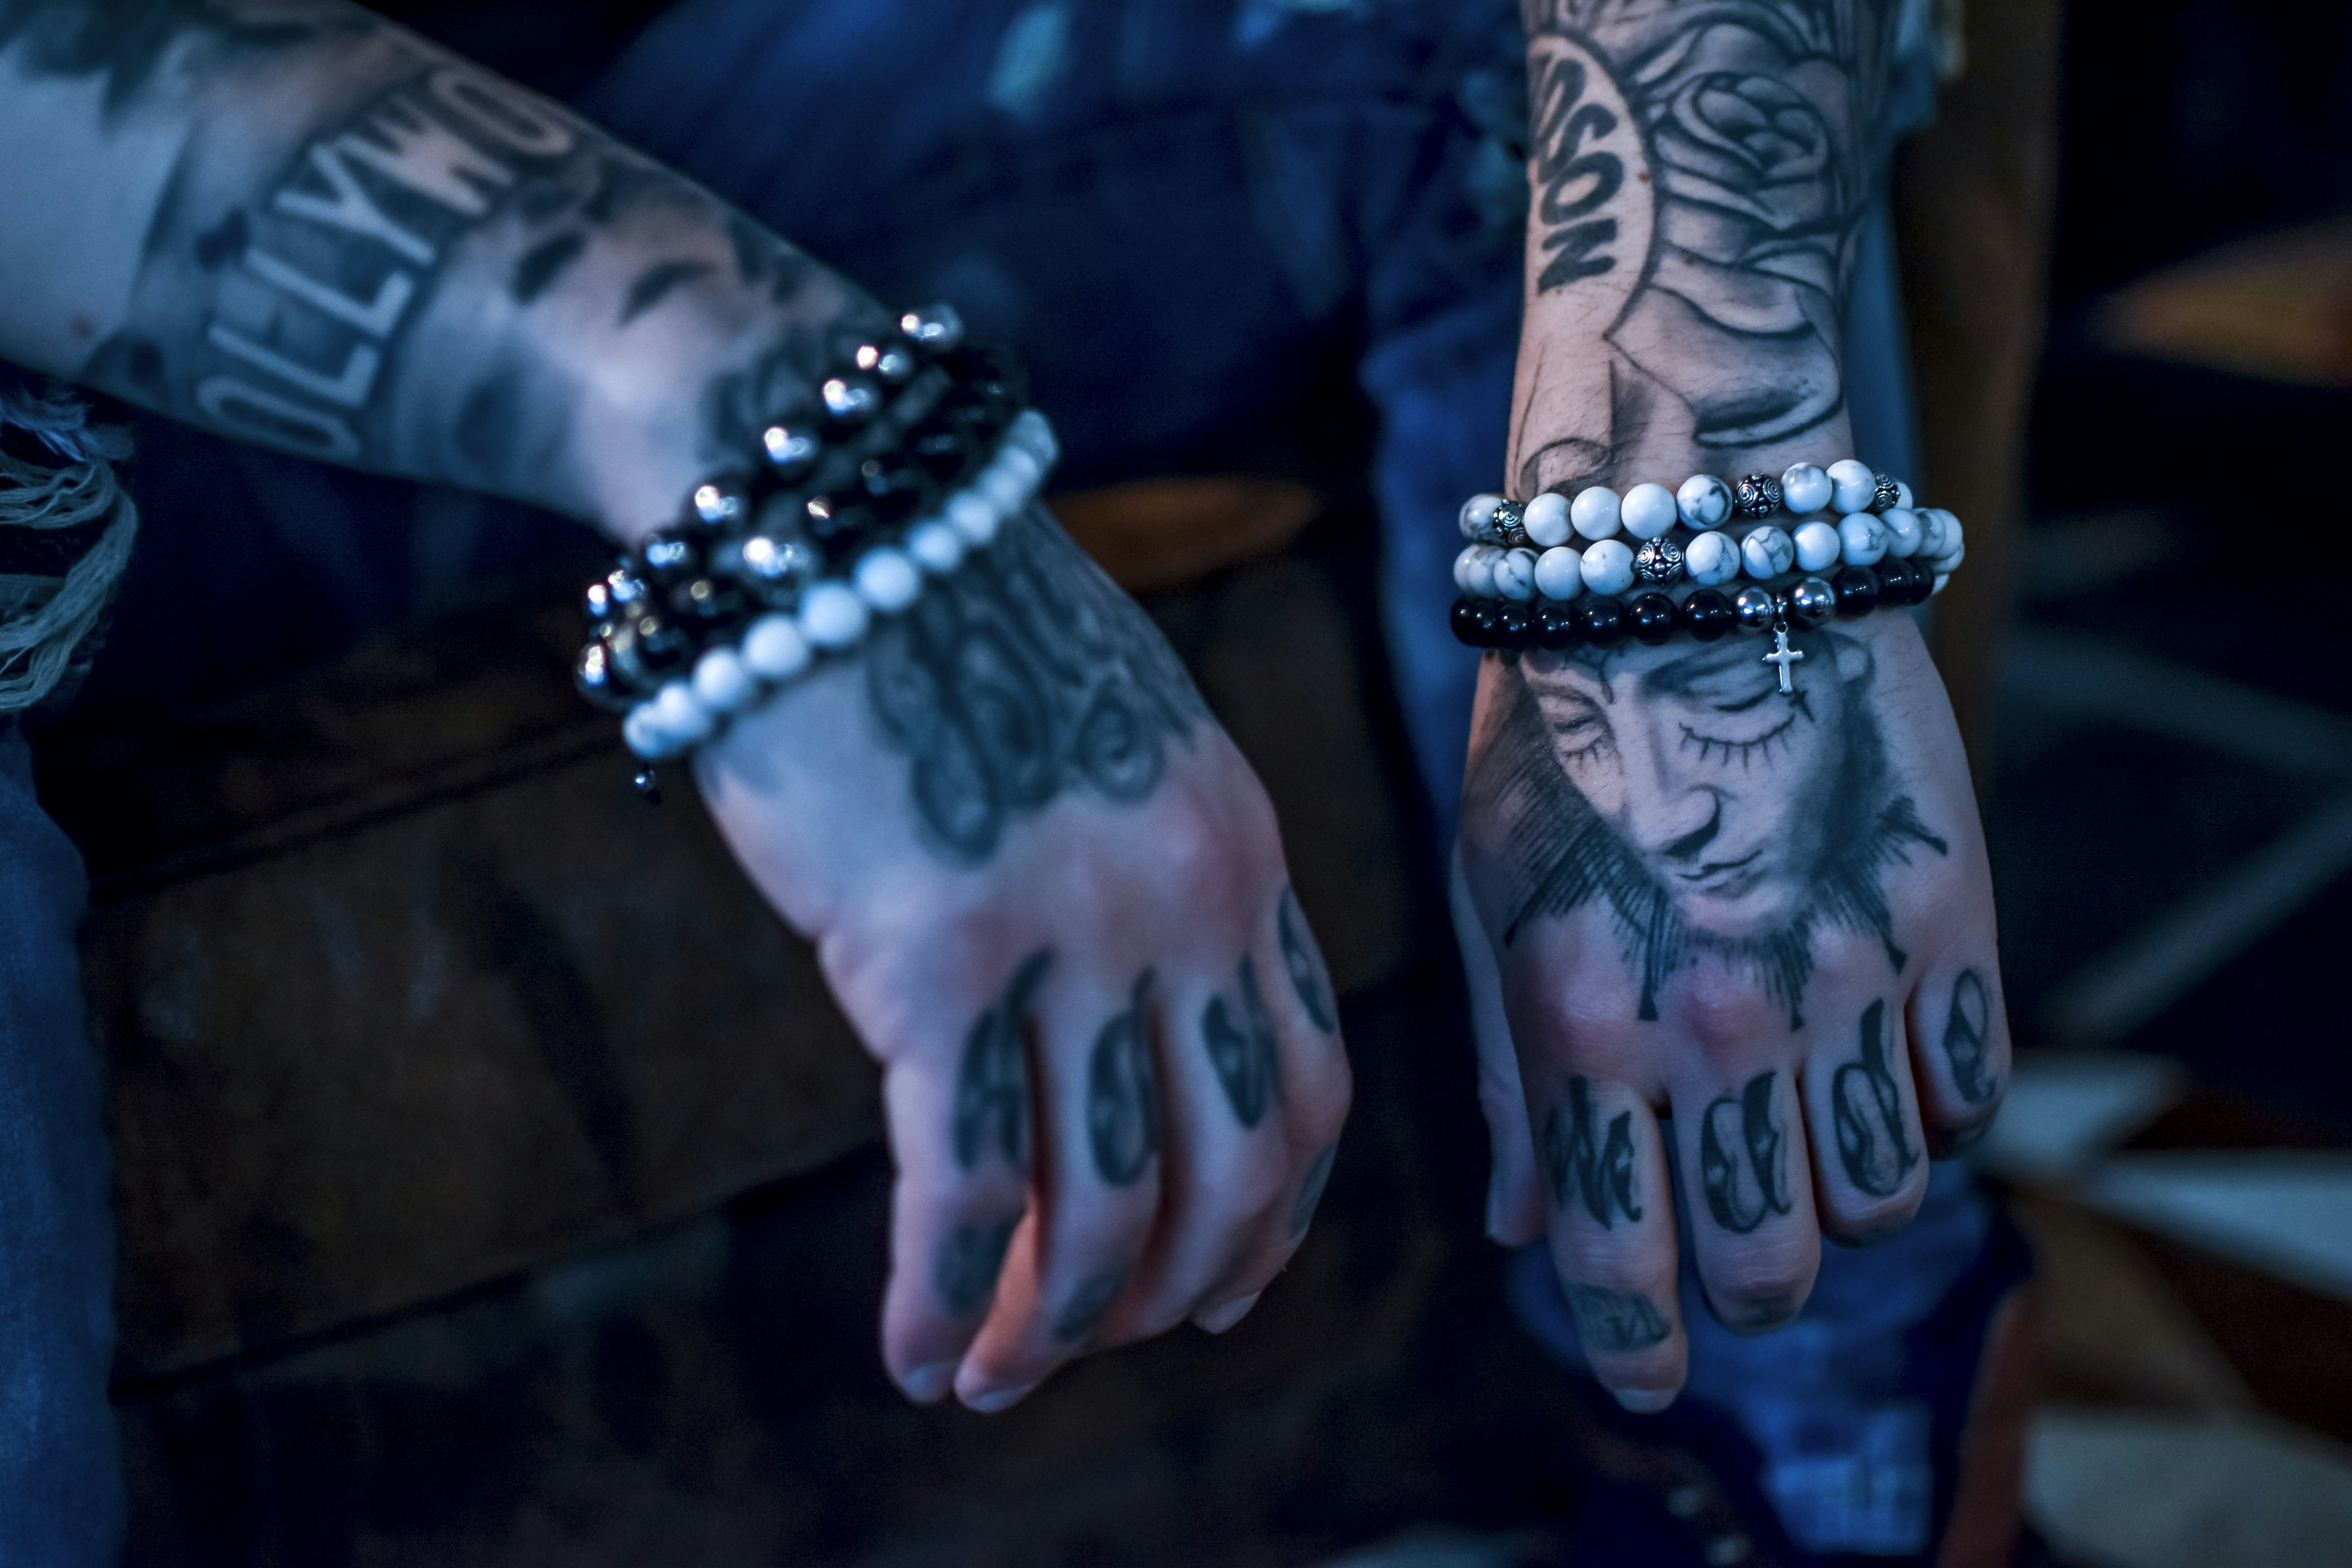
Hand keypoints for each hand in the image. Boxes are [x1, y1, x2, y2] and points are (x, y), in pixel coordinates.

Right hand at [692, 502, 1349, 1410]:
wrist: (835, 513)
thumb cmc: (953, 630)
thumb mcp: (1104, 755)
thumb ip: (1141, 886)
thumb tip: (1117, 1043)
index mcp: (1240, 850)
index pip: (1313, 1082)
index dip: (1275, 1214)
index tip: (1221, 1292)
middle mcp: (1186, 898)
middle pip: (1233, 1162)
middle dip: (1176, 1292)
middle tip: (1100, 1353)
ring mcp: (1070, 928)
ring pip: (1100, 1198)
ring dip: (1052, 1324)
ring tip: (989, 1382)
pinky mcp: (936, 952)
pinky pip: (962, 1179)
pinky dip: (942, 1291)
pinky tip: (912, 1354)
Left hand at [1455, 608, 2007, 1410]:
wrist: (1689, 565)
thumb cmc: (1556, 731)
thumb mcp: (1488, 896)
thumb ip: (1506, 1074)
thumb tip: (1521, 1229)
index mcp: (1584, 1022)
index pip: (1620, 1261)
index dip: (1633, 1345)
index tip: (1641, 1371)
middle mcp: (1721, 1024)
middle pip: (1767, 1266)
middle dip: (1739, 1286)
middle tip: (1722, 1248)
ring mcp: (1847, 978)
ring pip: (1875, 1203)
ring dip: (1832, 1199)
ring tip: (1794, 1131)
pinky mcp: (1949, 922)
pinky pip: (1964, 1100)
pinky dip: (1920, 1111)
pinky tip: (1870, 1056)